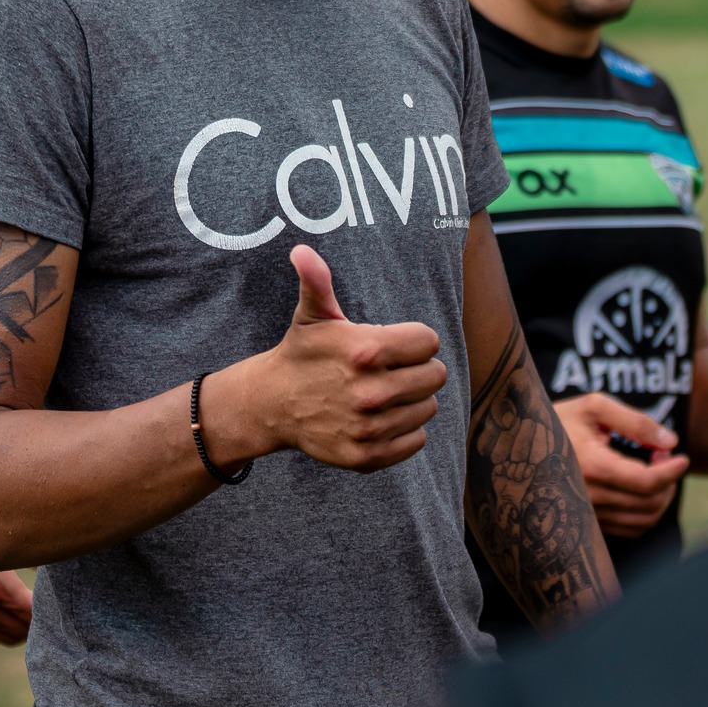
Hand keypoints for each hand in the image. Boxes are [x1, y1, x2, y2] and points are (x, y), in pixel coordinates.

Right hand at [0, 496, 33, 643]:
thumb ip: (18, 553)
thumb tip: (45, 553)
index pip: (31, 614)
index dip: (45, 607)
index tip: (53, 596)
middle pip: (19, 632)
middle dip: (33, 620)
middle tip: (42, 602)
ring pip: (0, 636)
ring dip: (14, 626)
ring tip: (23, 607)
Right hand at [228, 246, 446, 472]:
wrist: (273, 404)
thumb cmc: (302, 353)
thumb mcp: (312, 315)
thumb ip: (317, 281)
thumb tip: (301, 250)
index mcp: (365, 351)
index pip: (430, 343)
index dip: (414, 340)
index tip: (394, 343)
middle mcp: (371, 392)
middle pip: (434, 376)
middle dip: (418, 368)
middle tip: (392, 368)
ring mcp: (370, 428)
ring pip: (428, 408)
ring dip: (413, 399)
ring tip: (385, 391)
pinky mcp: (368, 456)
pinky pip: (417, 440)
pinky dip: (406, 429)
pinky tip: (383, 417)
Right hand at [553, 393, 689, 538]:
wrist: (519, 444)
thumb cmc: (560, 419)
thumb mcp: (594, 406)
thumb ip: (635, 421)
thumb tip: (670, 441)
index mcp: (592, 466)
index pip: (647, 481)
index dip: (672, 471)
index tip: (682, 456)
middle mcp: (589, 496)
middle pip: (649, 503)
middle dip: (669, 481)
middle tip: (664, 456)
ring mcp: (586, 514)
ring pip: (643, 521)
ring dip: (660, 498)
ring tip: (655, 471)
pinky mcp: (586, 524)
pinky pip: (629, 530)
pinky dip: (645, 513)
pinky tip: (641, 489)